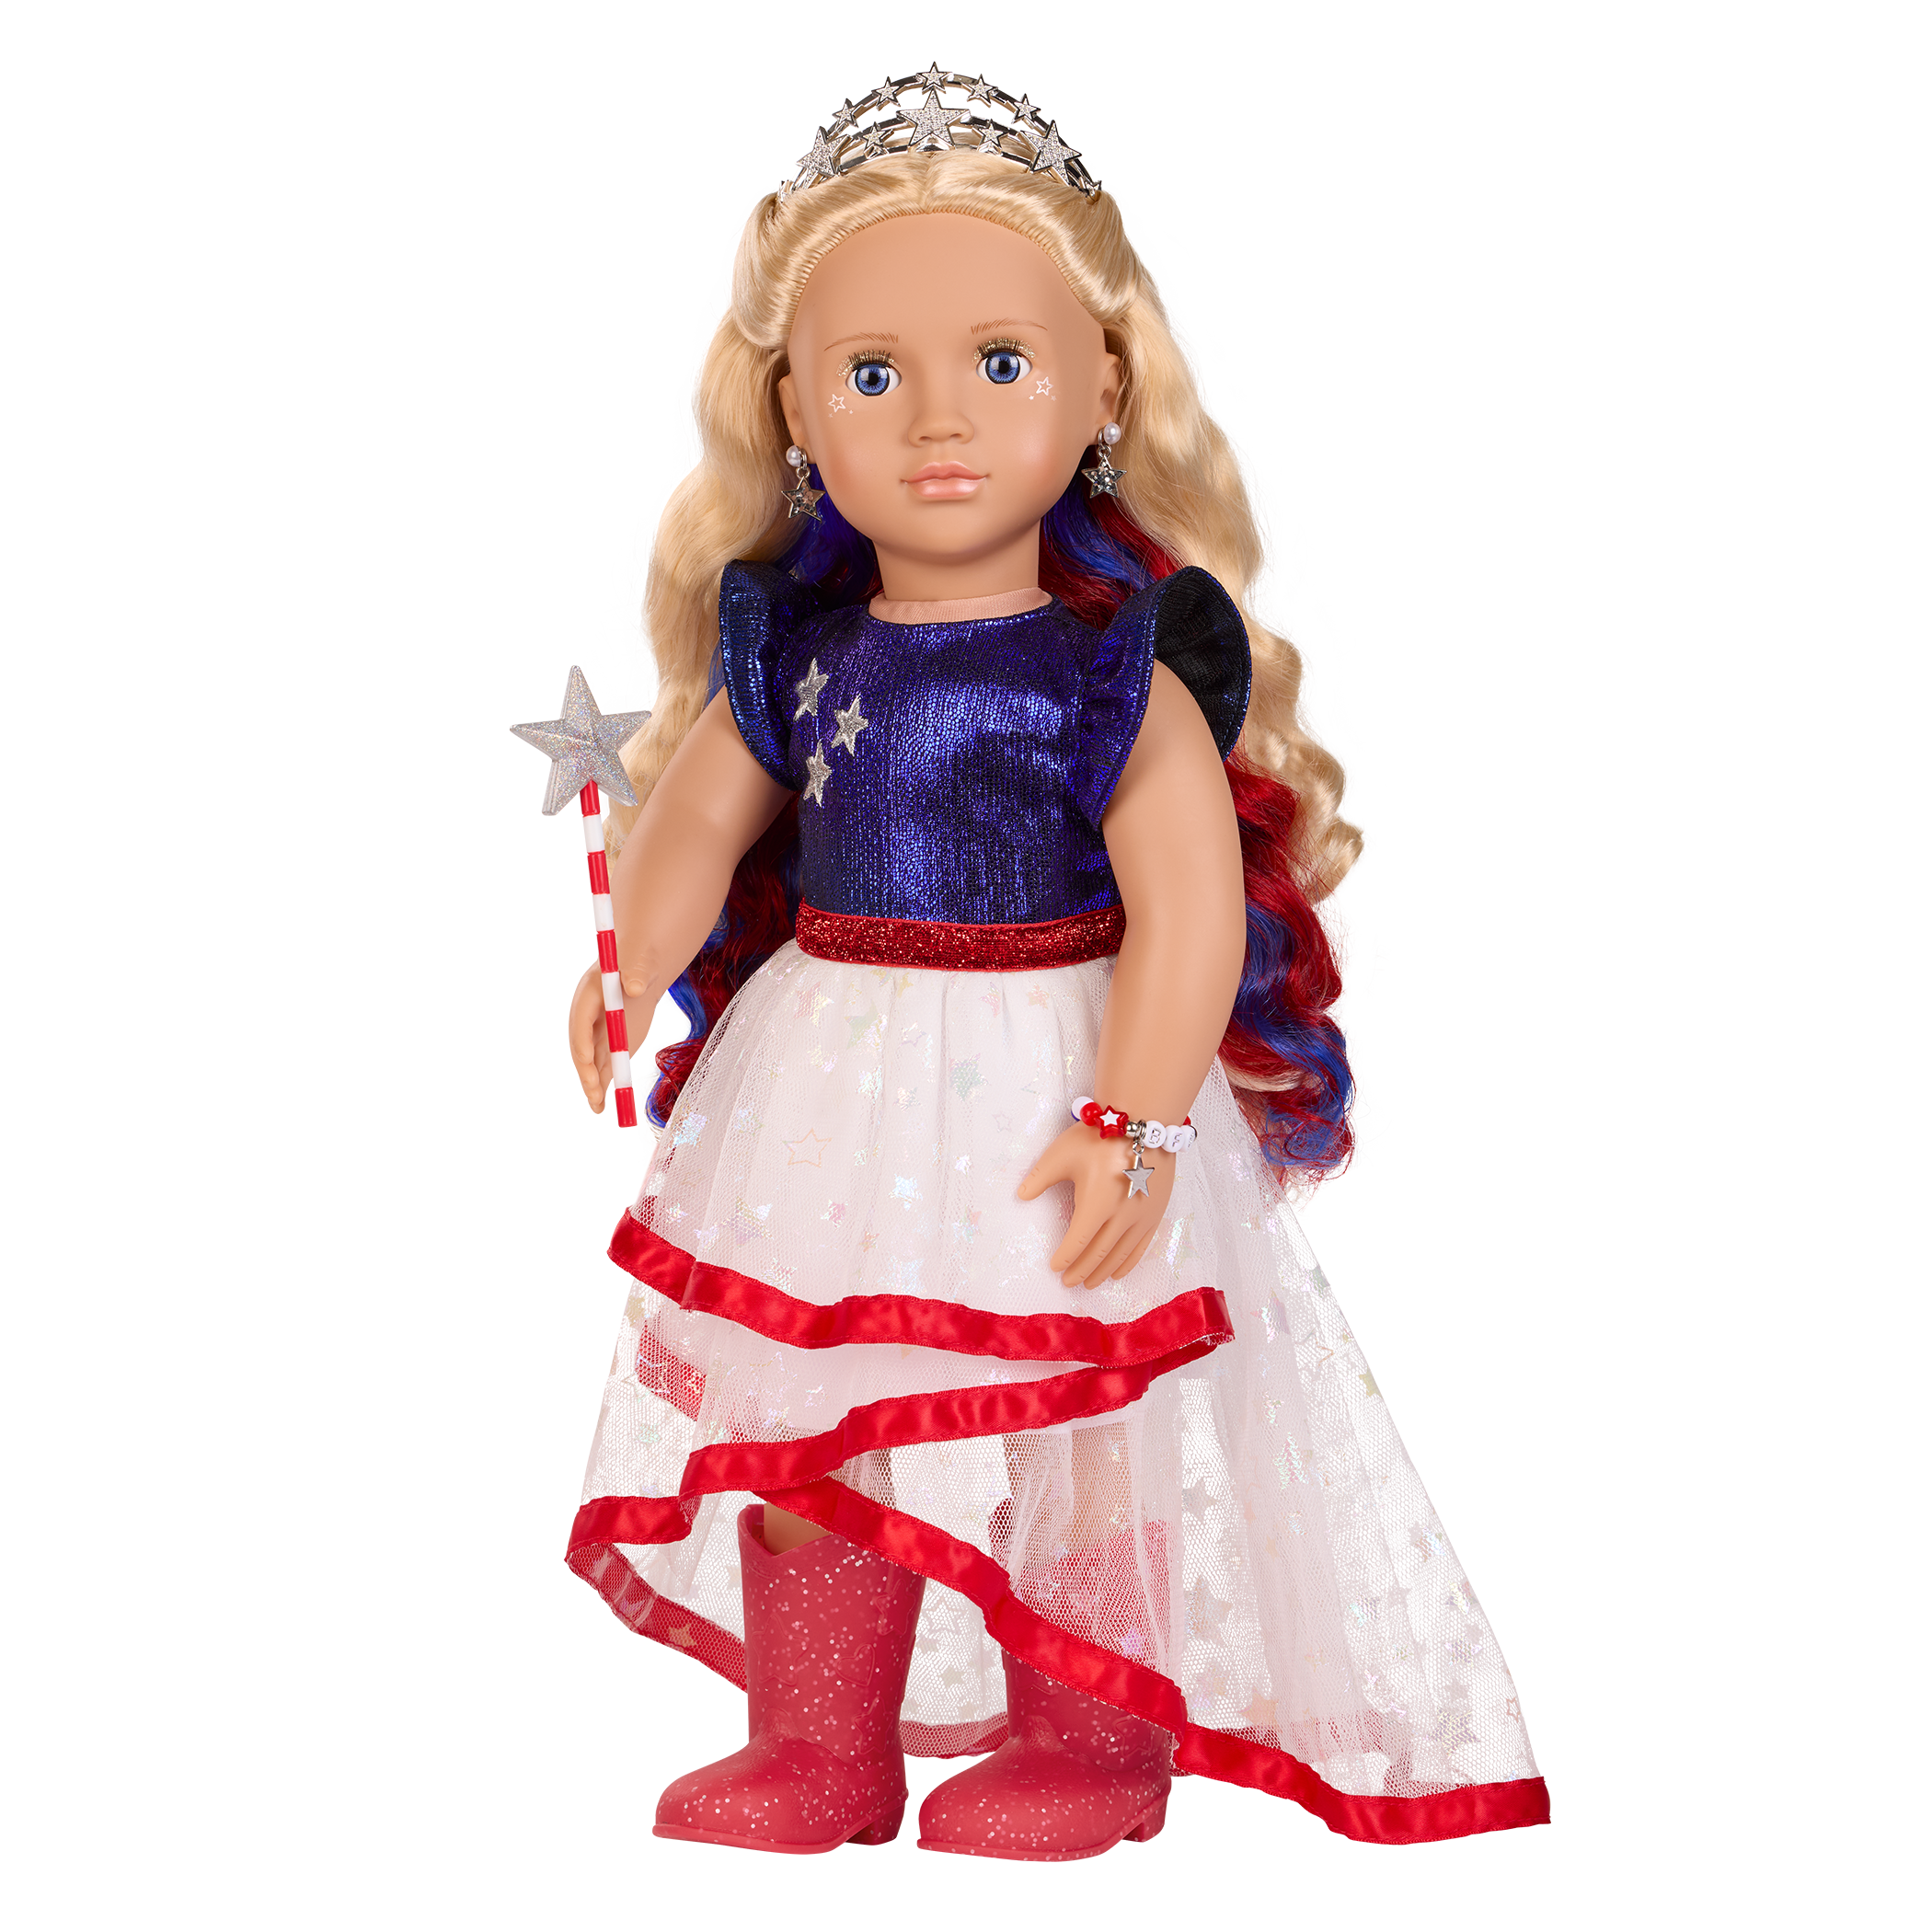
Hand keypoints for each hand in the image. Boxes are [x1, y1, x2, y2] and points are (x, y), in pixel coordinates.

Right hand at [569, 967, 661, 1111]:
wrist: (641, 972)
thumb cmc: (637, 963)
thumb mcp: (639, 964)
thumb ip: (636, 974)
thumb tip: (635, 987)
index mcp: (588, 996)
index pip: (581, 1021)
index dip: (583, 1041)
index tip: (588, 1058)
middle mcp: (588, 1018)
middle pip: (583, 1047)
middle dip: (586, 1069)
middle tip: (594, 1088)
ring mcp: (598, 1033)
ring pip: (593, 1063)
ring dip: (594, 1084)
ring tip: (599, 1106)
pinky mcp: (610, 1044)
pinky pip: (605, 1067)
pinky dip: (606, 1084)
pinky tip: (607, 1104)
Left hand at [1016, 1122, 1174, 1287]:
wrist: (1144, 1121)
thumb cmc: (1099, 1137)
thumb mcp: (1062, 1154)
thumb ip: (1040, 1178)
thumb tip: (1021, 1195)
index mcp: (1096, 1204)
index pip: (1077, 1242)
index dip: (1065, 1258)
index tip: (1055, 1267)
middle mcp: (1121, 1217)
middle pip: (1098, 1254)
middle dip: (1081, 1270)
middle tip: (1068, 1282)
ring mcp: (1141, 1217)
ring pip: (1119, 1255)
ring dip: (1102, 1272)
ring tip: (1089, 1283)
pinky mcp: (1155, 1213)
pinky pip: (1141, 1247)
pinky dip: (1128, 1263)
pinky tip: (1117, 1273)